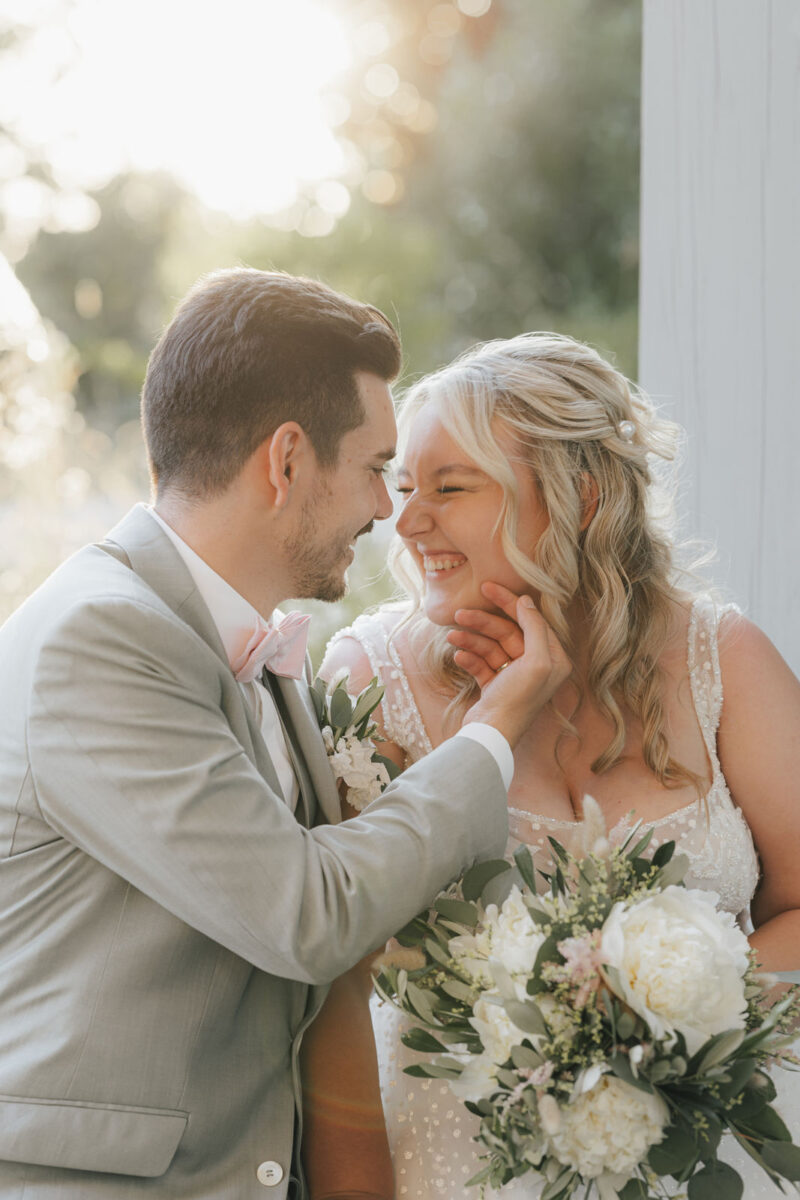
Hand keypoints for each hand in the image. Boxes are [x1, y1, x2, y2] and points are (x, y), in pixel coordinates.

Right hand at [451, 582, 570, 747]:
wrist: (491, 735)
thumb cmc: (518, 700)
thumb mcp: (536, 661)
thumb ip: (535, 627)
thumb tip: (527, 601)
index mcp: (552, 659)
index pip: (531, 621)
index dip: (510, 603)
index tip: (489, 588)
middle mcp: (536, 666)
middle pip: (508, 632)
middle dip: (483, 622)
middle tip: (461, 611)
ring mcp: (514, 677)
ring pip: (491, 647)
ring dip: (471, 640)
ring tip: (452, 636)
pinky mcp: (495, 687)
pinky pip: (481, 664)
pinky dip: (469, 658)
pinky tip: (458, 656)